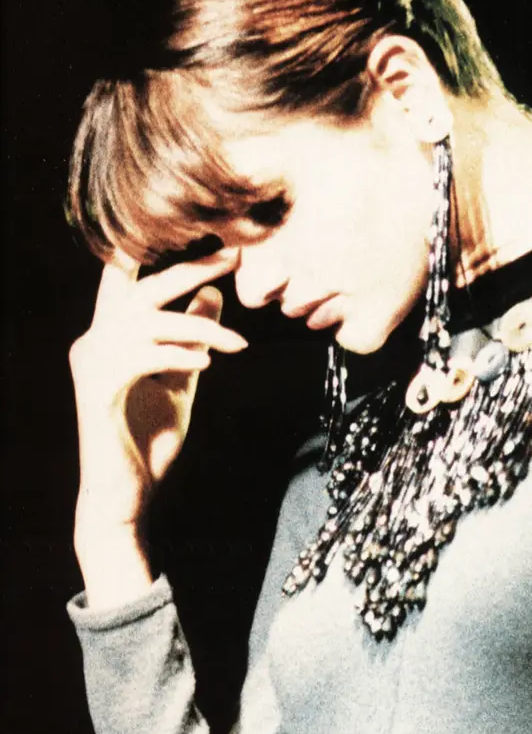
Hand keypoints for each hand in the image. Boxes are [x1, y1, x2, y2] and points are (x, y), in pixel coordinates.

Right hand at [70, 247, 245, 553]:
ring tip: (237, 344)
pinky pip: (142, 356)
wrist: (124, 498)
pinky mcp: (99, 390)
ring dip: (198, 327)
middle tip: (234, 255)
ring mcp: (92, 364)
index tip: (210, 236)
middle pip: (141, 285)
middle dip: (190, 267)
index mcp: (109, 335)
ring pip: (147, 320)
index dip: (162, 251)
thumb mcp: (180, 379)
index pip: (127, 278)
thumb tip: (212, 294)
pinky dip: (177, 355)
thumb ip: (190, 336)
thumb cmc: (148, 442)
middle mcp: (93, 341)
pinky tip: (205, 364)